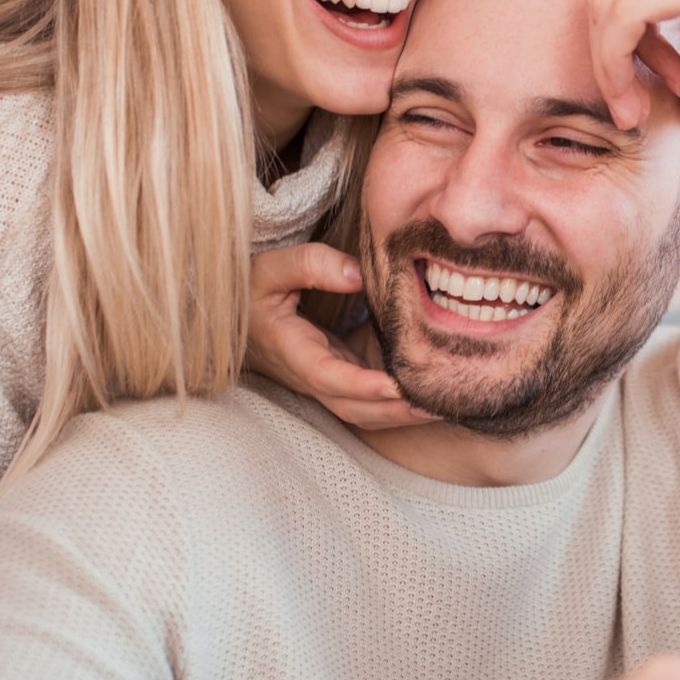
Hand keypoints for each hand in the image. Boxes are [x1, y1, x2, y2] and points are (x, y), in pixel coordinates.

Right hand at [247, 244, 433, 430]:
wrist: (238, 316)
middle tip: (436, 405)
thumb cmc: (252, 291)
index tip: (395, 386)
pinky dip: (396, 404)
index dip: (361, 386)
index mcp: (292, 350)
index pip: (328, 376)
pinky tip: (426, 394)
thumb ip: (310, 264)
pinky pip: (367, 400)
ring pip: (363, 411)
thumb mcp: (269, 268)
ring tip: (441, 406)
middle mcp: (309, 375)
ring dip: (400, 415)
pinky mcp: (337, 376)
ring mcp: (324, 381)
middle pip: (353, 407)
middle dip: (393, 411)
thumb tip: (357, 275)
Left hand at [587, 0, 679, 139]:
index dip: (615, 49)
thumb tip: (630, 87)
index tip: (643, 94)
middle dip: (607, 59)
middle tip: (631, 109)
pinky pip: (624, 14)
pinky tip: (652, 95)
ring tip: (638, 109)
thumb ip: (666, 56)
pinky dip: (618, 62)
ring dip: (610, 66)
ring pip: (605, 3)